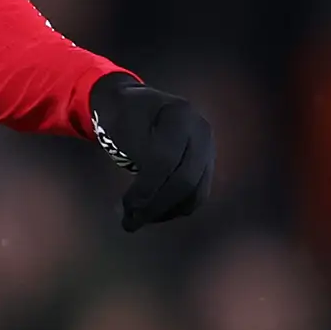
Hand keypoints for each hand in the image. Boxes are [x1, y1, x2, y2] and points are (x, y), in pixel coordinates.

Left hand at [87, 74, 212, 231]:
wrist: (138, 107)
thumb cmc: (125, 115)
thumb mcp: (123, 125)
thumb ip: (134, 156)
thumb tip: (140, 201)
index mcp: (181, 115)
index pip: (166, 159)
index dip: (146, 187)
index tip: (125, 205)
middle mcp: (202, 132)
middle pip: (186, 180)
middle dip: (156, 206)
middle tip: (129, 222)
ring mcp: (208, 151)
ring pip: (194, 194)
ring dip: (165, 213)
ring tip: (136, 220)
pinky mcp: (206, 168)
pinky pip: (195, 197)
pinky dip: (173, 210)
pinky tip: (151, 214)